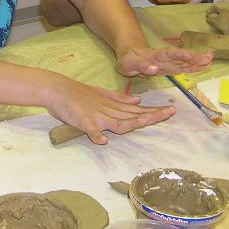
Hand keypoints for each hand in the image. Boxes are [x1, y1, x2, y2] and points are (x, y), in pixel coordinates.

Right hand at [44, 75, 174, 143]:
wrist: (57, 88)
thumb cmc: (78, 93)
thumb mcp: (102, 93)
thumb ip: (120, 98)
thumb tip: (139, 100)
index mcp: (113, 105)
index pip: (137, 110)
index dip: (154, 111)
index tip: (171, 110)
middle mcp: (108, 110)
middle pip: (133, 115)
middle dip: (152, 115)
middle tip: (171, 112)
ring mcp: (97, 116)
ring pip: (116, 122)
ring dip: (130, 122)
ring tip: (144, 122)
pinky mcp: (83, 121)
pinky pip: (91, 130)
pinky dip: (97, 135)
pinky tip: (103, 140)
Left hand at [115, 44, 212, 76]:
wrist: (128, 55)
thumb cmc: (127, 60)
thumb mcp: (128, 64)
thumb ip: (141, 66)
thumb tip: (154, 69)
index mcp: (154, 56)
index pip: (169, 54)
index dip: (180, 55)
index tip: (191, 56)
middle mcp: (164, 58)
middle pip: (180, 57)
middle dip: (194, 57)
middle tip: (209, 56)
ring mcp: (168, 62)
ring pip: (184, 61)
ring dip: (197, 61)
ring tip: (211, 58)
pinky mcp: (170, 68)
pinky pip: (183, 67)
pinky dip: (193, 66)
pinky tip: (205, 65)